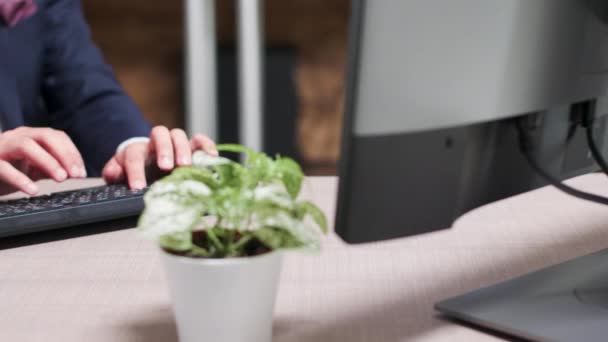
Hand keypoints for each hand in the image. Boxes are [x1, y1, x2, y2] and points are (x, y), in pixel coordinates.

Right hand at [0, 127, 85, 194]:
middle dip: (65, 154)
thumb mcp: (31, 168)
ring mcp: (1, 147)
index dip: (72, 153)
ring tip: (61, 178)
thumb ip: (51, 168)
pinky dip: (20, 179)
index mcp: (30, 136)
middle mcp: (16, 137)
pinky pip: (4, 168)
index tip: (82, 172)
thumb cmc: (5, 170)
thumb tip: (76, 172)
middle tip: (76, 175)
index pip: (56, 137)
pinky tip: (33, 190)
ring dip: (48, 161)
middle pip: (45, 136)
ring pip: (26, 146)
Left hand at [102, 126, 217, 188]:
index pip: (134, 154)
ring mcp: (175, 143)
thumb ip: (114, 172)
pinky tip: (211, 156)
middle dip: (164, 150)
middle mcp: (157, 142)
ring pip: (179, 135)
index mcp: (138, 149)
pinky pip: (200, 140)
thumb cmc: (138, 172)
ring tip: (186, 165)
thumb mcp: (121, 173)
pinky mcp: (192, 147)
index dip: (135, 170)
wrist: (150, 166)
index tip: (138, 187)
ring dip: (183, 149)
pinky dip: (206, 145)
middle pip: (159, 135)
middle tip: (166, 168)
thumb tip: (112, 173)